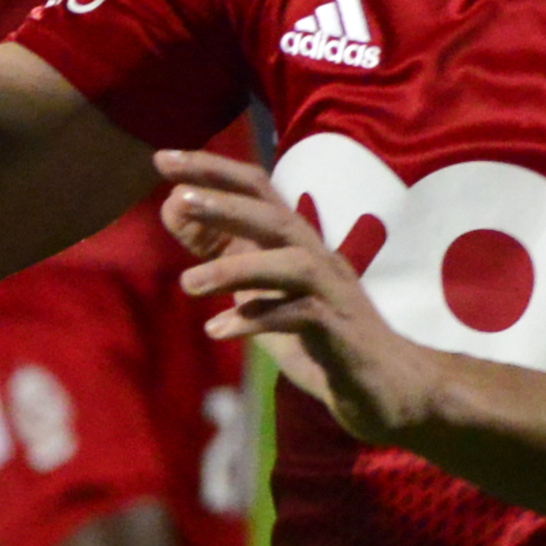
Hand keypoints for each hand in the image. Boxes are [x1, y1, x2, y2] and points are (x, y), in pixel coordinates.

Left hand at [157, 147, 440, 448]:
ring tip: (188, 284)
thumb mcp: (258, 292)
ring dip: (237, 269)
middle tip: (178, 199)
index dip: (212, 171)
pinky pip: (300, 317)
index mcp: (295, 244)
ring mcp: (332, 293)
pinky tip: (218, 330)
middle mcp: (317, 257)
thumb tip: (170, 207)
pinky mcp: (340, 331)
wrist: (382, 388)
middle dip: (226, 203)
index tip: (164, 158)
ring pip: (290, 263)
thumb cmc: (317, 335)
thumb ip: (219, 251)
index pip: (256, 189)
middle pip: (274, 217)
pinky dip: (259, 320)